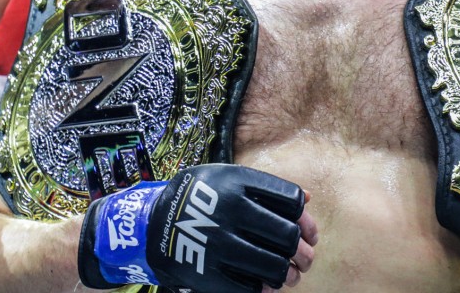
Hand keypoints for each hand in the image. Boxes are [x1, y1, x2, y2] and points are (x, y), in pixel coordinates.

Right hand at [78, 163, 316, 291]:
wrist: (151, 224)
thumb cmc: (199, 197)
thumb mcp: (227, 177)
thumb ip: (266, 187)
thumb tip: (308, 199)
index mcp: (238, 183)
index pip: (290, 202)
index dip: (305, 220)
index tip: (307, 231)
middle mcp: (230, 212)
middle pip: (287, 236)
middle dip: (303, 251)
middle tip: (306, 258)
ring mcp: (219, 244)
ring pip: (274, 266)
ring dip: (291, 274)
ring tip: (293, 275)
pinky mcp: (209, 273)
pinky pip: (251, 288)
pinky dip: (267, 290)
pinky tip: (269, 286)